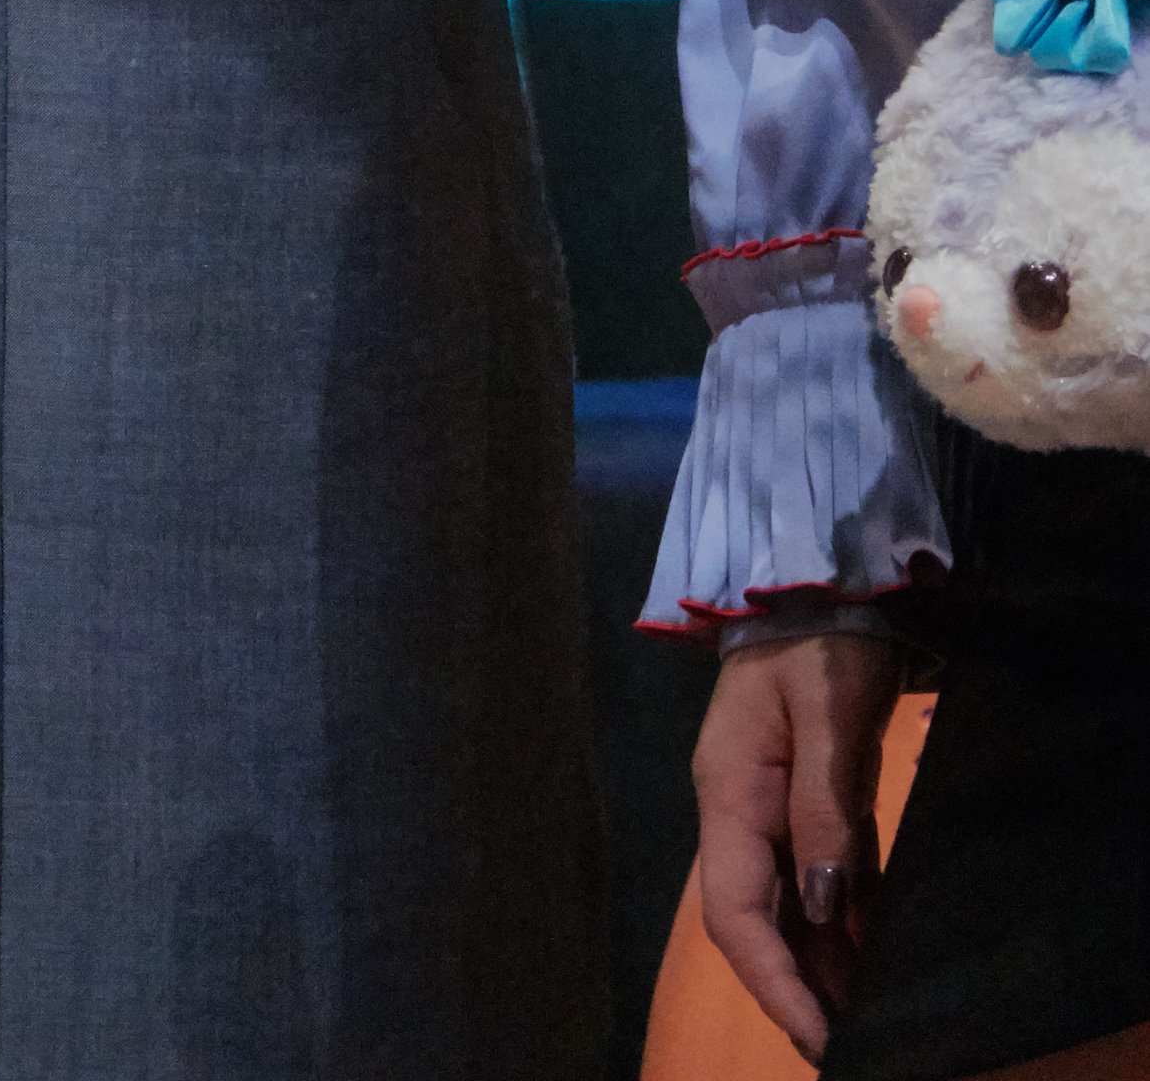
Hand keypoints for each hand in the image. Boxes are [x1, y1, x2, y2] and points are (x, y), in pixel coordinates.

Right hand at [692, 632, 905, 1060]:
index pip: (735, 912)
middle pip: (758, 919)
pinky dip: (844, 923)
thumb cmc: (821, 635)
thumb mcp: (828, 715)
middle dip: (799, 988)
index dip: (775, 981)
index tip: (820, 1037)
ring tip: (869, 1015)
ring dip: (823, 963)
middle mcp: (738, 807)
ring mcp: (769, 801)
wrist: (824, 571)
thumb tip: (825, 909)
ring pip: (788, 904)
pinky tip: (875, 953)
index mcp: (729, 792)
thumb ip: (825, 810)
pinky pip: (817, 875)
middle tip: (854, 1044)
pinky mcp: (803, 793)